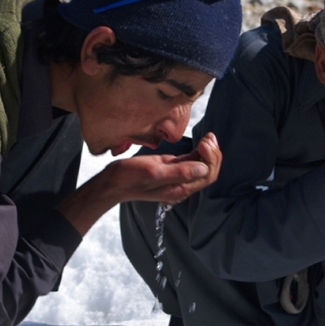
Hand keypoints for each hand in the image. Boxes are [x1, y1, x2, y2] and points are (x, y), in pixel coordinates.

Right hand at [102, 132, 221, 204]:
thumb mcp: (154, 172)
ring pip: (201, 166)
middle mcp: (181, 185)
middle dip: (212, 154)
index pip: (208, 175)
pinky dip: (198, 152)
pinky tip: (200, 142)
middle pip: (208, 171)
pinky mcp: (170, 169)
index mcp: (180, 188)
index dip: (211, 159)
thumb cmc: (129, 178)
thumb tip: (203, 168)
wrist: (111, 183)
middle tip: (209, 137)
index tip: (204, 142)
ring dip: (207, 152)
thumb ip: (179, 172)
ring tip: (208, 136)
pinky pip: (190, 162)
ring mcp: (176, 177)